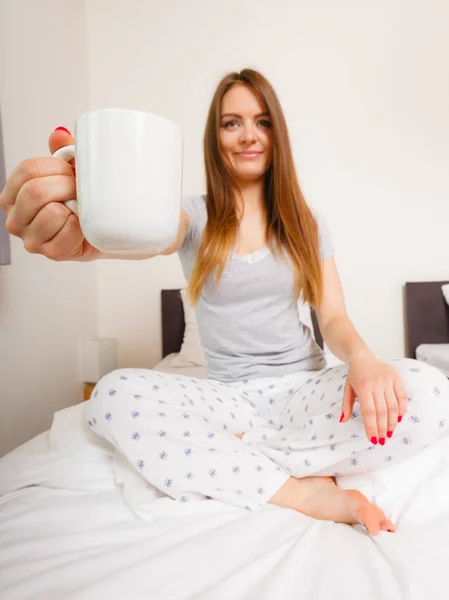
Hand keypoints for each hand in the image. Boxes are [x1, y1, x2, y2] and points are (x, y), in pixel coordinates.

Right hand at [0, 127, 99, 261]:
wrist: (102, 232)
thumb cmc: (82, 203)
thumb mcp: (71, 173)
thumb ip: (63, 153)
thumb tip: (59, 135)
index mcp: (14, 194)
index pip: (27, 170)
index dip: (55, 167)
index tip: (71, 172)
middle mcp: (16, 218)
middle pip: (36, 191)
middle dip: (66, 186)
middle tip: (80, 191)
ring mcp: (31, 238)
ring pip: (51, 212)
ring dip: (74, 207)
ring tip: (80, 209)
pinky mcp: (50, 253)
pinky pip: (67, 231)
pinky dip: (81, 225)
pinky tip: (82, 227)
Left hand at [340, 355, 407, 444]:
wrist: (362, 357)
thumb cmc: (354, 375)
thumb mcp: (347, 389)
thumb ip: (346, 405)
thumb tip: (343, 421)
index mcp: (363, 387)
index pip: (369, 411)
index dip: (372, 427)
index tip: (373, 439)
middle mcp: (377, 384)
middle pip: (382, 411)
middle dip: (383, 428)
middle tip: (382, 439)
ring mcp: (388, 380)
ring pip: (393, 406)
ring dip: (392, 422)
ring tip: (390, 432)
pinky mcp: (396, 378)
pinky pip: (402, 396)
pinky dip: (401, 408)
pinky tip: (398, 418)